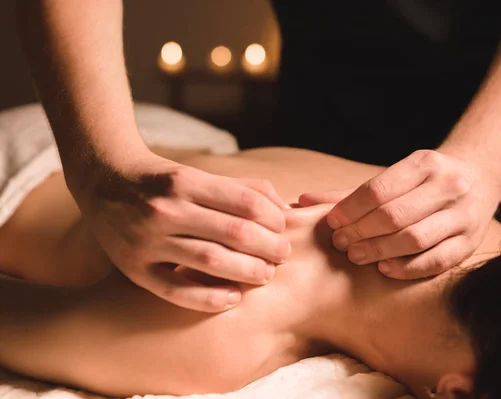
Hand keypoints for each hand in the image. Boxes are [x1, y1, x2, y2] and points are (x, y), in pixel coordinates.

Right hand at [75, 151, 290, 311]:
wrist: (104, 182)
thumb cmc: (164, 181)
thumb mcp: (199, 173)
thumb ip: (242, 188)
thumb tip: (282, 209)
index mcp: (186, 182)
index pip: (246, 203)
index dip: (273, 219)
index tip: (282, 228)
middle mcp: (166, 210)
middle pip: (234, 233)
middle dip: (269, 247)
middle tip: (283, 255)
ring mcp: (147, 241)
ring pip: (211, 261)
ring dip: (248, 271)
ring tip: (265, 274)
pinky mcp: (134, 268)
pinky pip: (177, 291)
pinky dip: (209, 298)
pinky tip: (234, 298)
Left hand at [301, 150, 500, 278]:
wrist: (479, 177)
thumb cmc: (423, 181)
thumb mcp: (393, 176)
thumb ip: (349, 193)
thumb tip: (301, 202)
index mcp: (424, 163)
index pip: (378, 190)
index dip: (349, 210)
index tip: (332, 223)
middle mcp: (448, 186)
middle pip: (394, 216)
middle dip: (361, 232)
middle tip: (341, 244)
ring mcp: (463, 215)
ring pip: (415, 239)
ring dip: (379, 251)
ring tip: (356, 256)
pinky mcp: (471, 241)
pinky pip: (436, 261)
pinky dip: (407, 268)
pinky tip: (384, 269)